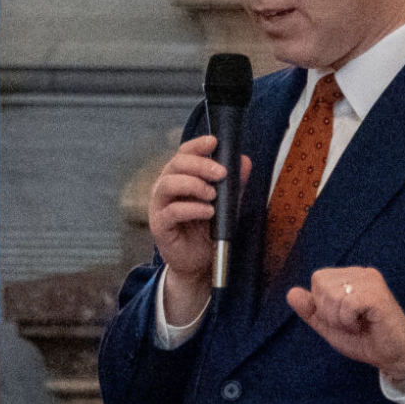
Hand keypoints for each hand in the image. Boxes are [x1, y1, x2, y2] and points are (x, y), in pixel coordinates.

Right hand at [148, 135, 250, 323]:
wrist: (199, 262)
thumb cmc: (209, 228)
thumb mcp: (227, 203)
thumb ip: (234, 183)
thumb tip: (244, 161)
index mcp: (180, 176)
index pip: (184, 153)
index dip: (197, 145)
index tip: (214, 141)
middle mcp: (166, 187)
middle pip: (176, 164)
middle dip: (200, 164)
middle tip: (221, 173)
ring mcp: (160, 205)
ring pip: (168, 184)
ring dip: (193, 185)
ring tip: (213, 195)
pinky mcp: (160, 225)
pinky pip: (172, 211)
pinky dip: (192, 208)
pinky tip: (208, 212)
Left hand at [287, 267, 404, 390]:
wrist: (394, 356)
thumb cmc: (365, 339)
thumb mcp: (331, 327)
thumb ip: (311, 311)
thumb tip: (291, 293)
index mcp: (351, 277)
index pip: (318, 279)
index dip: (322, 305)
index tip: (343, 318)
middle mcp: (362, 273)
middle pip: (321, 284)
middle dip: (329, 312)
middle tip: (351, 323)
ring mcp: (371, 281)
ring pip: (332, 294)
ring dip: (340, 319)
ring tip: (358, 324)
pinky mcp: (378, 294)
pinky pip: (347, 304)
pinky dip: (349, 321)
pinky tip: (365, 325)